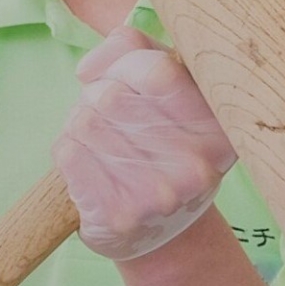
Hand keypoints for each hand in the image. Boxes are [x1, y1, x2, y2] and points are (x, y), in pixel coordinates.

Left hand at [54, 26, 237, 260]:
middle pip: (110, 95)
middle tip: (110, 116)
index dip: (126, 66)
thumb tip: (89, 68)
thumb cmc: (163, 146)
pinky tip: (89, 164)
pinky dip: (68, 150)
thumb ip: (135, 53)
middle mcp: (194, 164)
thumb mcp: (171, 93)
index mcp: (217, 128)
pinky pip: (67, 152)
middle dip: (97, 96)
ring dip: (80, 123)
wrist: (162, 232)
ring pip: (84, 122)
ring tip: (101, 141)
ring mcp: (156, 195)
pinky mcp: (118, 215)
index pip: (157, 71)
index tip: (124, 78)